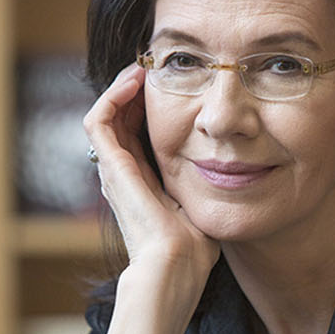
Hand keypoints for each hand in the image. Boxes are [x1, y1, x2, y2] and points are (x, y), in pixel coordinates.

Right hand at [83, 64, 219, 289]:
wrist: (176, 265)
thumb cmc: (195, 248)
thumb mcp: (204, 204)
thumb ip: (209, 185)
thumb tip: (235, 170)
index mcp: (144, 181)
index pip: (141, 133)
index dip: (153, 107)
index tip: (177, 86)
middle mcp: (124, 173)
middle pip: (122, 119)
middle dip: (138, 92)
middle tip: (158, 69)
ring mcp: (113, 170)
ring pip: (106, 114)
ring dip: (122, 87)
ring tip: (144, 68)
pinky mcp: (110, 166)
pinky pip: (98, 120)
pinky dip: (112, 96)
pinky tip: (134, 80)